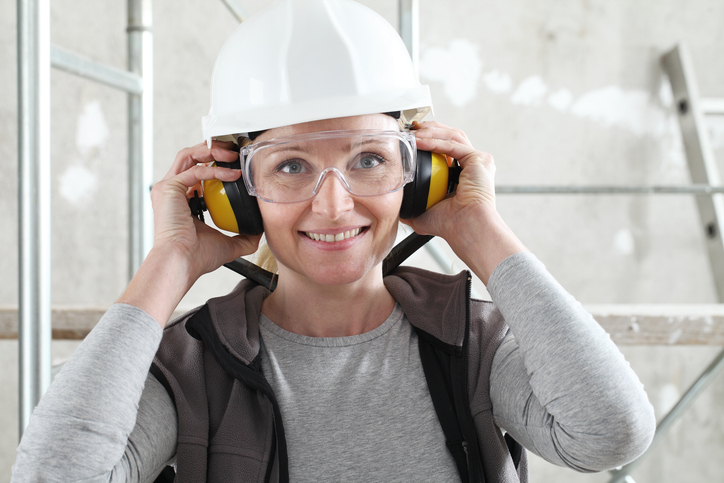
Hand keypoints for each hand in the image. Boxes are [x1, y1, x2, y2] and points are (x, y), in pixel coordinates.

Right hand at [150, 140, 261, 281]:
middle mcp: (172, 191)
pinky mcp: (168, 188)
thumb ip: (243, 237)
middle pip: (191, 157)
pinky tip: (232, 175)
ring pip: (189, 155)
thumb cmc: (197, 257)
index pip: (197, 171)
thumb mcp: (228, 244)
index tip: (237, 165)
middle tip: (235, 152)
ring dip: (212, 151)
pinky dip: (215, 170)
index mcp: (182, 200)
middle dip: (214, 150)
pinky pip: (195, 171)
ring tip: (233, 156)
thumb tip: (260, 233)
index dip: (217, 164)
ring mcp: (168, 188)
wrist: (182, 263)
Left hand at [401, 121, 525, 283]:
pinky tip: (420, 141)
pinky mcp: (479, 160)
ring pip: (453, 136)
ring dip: (431, 132)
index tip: (410, 140)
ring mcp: (478, 162)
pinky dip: (436, 142)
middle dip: (429, 129)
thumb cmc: (451, 225)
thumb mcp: (422, 214)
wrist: (465, 228)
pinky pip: (453, 145)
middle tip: (410, 129)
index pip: (445, 149)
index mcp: (463, 175)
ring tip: (413, 133)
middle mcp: (472, 166)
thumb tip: (394, 204)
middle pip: (450, 137)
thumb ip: (410, 206)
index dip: (428, 140)